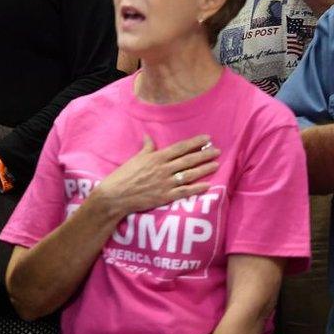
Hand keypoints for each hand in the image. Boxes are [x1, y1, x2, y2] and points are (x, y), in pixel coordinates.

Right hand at [92, 135, 220, 218]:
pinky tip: (207, 186)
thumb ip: (146, 148)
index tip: (207, 139)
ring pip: (189, 174)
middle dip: (204, 155)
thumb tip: (148, 136)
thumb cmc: (123, 175)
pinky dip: (196, 189)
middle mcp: (163, 169)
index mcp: (156, 158)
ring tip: (215, 164)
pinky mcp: (165, 197)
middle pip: (188, 160)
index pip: (180, 148)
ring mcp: (165, 183)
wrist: (116, 195)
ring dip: (204, 169)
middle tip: (217, 151)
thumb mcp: (135, 158)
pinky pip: (184, 192)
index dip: (194, 143)